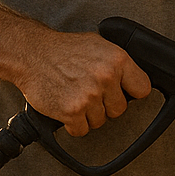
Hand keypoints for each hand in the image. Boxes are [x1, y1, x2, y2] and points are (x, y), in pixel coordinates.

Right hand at [13, 30, 152, 136]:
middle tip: (89, 92)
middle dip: (105, 105)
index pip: (142, 88)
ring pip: (100, 122)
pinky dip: (73, 124)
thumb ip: (118, 64)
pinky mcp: (72, 111)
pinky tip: (66, 106)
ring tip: (75, 95)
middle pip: (119, 110)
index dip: (131, 92)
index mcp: (117, 59)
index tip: (123, 93)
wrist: (32, 54)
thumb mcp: (98, 45)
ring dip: (87, 115)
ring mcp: (89, 95)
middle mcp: (105, 77)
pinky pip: (81, 130)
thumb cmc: (63, 50)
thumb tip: (133, 80)